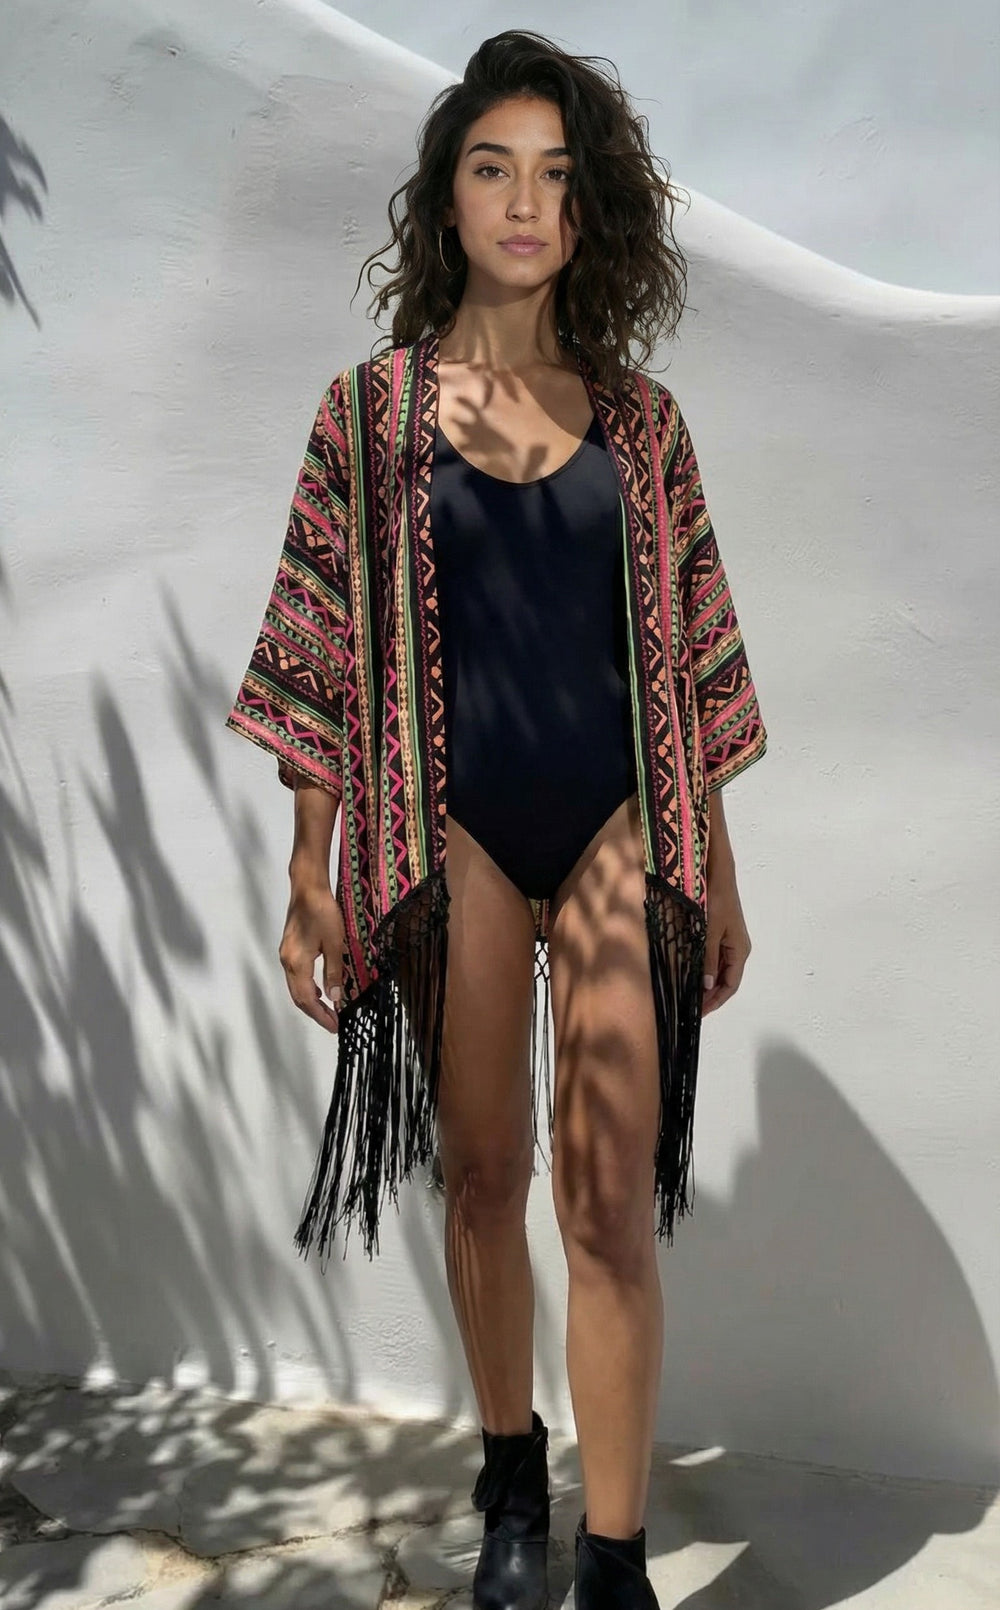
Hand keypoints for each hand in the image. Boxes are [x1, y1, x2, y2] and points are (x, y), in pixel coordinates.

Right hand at [278, 883, 346, 1032]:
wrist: (307, 889)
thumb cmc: (323, 913)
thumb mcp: (335, 944)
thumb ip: (334, 972)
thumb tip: (335, 998)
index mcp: (297, 963)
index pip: (307, 999)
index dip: (320, 1015)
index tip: (334, 1026)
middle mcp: (287, 962)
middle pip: (298, 997)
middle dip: (315, 1012)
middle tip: (332, 1024)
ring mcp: (286, 955)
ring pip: (295, 988)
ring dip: (310, 1001)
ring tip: (328, 1011)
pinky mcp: (289, 949)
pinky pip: (295, 977)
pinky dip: (306, 988)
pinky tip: (319, 989)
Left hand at [702, 869, 751, 1014]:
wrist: (719, 876)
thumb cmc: (716, 901)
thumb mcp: (709, 932)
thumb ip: (708, 959)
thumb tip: (708, 986)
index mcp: (740, 951)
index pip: (730, 986)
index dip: (716, 1002)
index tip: (699, 1013)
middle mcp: (738, 950)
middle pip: (726, 981)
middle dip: (711, 997)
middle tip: (692, 1009)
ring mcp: (731, 943)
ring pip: (721, 972)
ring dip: (708, 986)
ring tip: (691, 997)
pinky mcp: (723, 935)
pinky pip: (716, 961)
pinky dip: (707, 972)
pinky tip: (694, 977)